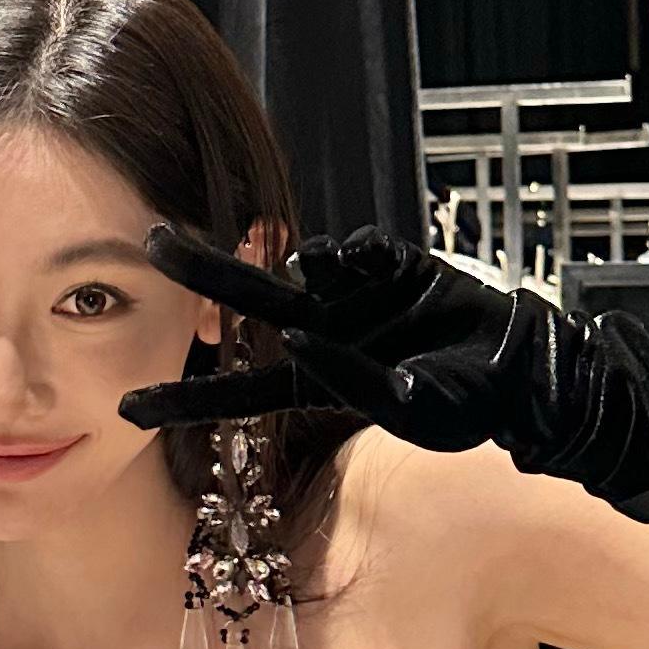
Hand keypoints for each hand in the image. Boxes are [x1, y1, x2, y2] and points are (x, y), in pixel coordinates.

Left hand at [122, 226, 569, 456]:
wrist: (524, 367)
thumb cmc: (468, 403)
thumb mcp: (415, 408)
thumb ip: (357, 384)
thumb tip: (296, 342)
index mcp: (318, 377)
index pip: (237, 391)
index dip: (183, 398)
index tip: (124, 407)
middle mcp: (325, 330)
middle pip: (247, 300)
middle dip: (201, 271)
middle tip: (152, 240)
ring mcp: (354, 295)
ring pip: (306, 266)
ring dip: (309, 263)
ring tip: (330, 270)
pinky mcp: (390, 264)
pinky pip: (361, 249)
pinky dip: (360, 253)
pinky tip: (380, 264)